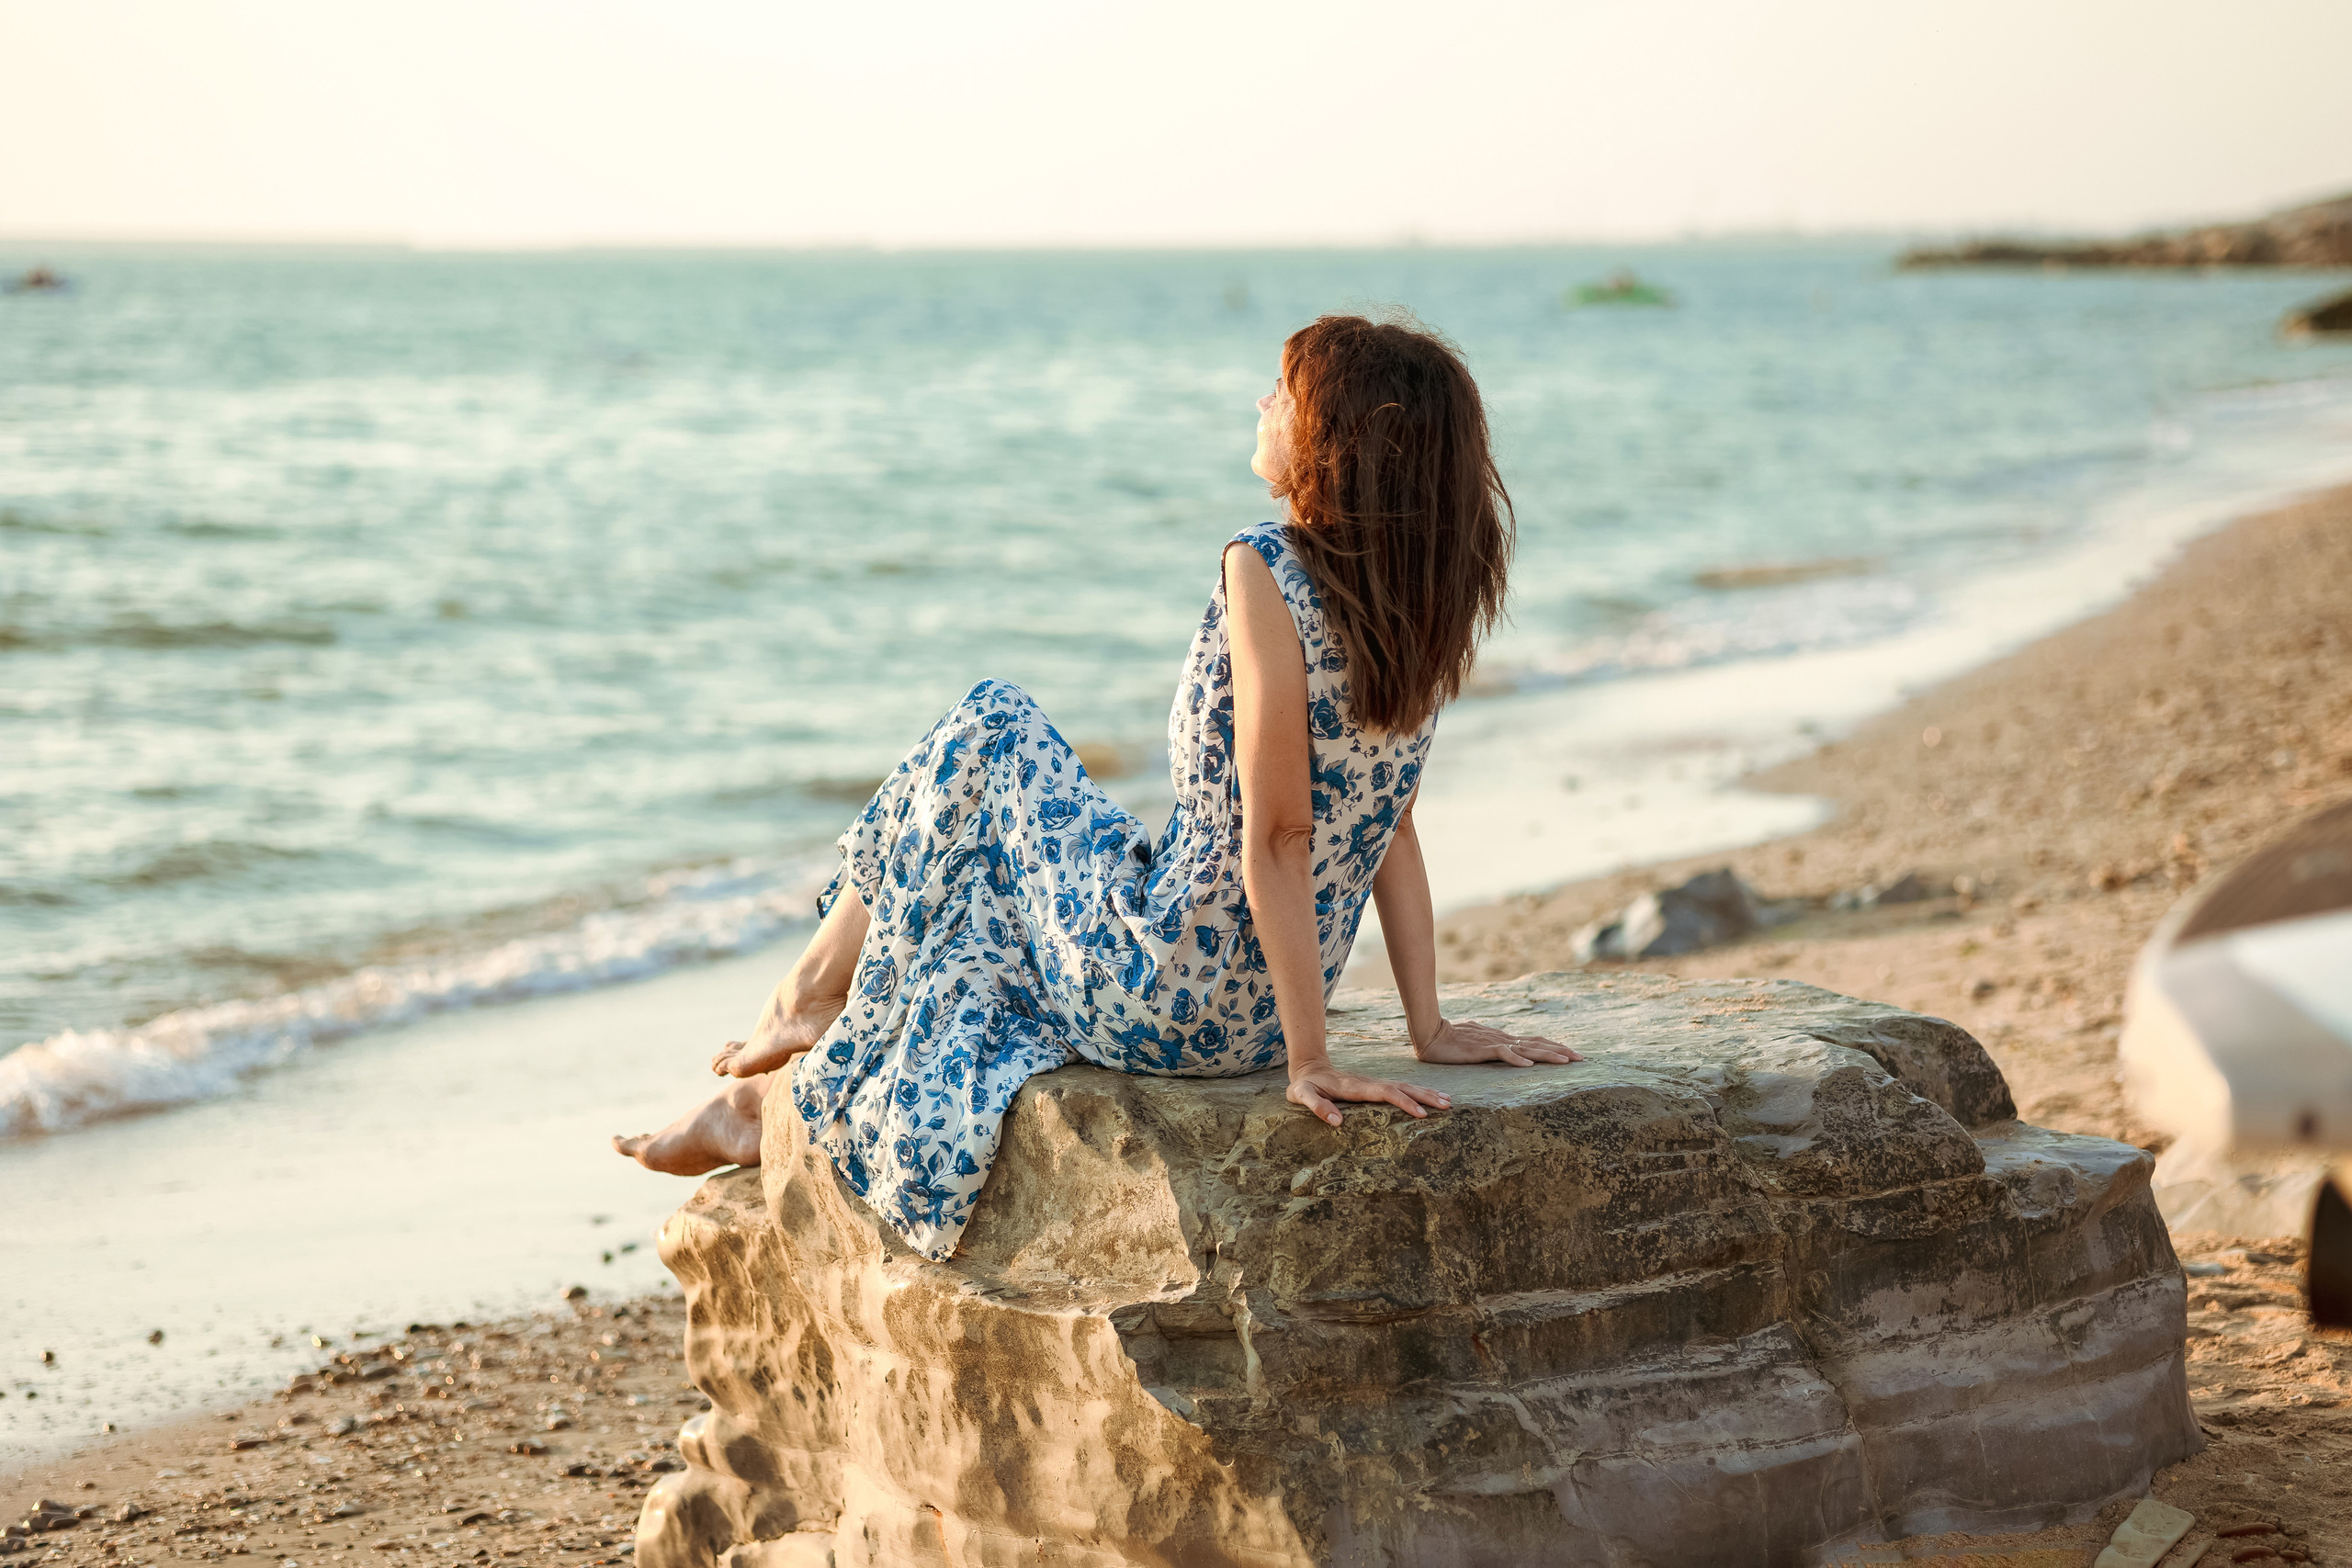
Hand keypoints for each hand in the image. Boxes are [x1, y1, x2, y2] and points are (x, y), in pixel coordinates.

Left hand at [1287, 1061, 1450, 1127]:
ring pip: (1404, 1086)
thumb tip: (1336, 1122)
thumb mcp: (1302, 1095)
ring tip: (1447, 1101)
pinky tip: (1431, 1097)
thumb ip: (1317, 1106)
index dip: (1403, 1102)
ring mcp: (1374, 1082)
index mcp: (1355, 1087)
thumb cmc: (1305, 1086)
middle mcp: (1369, 1082)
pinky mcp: (1376, 1086)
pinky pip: (1401, 1088)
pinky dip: (1418, 1092)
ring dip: (1426, 1093)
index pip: (1384, 1093)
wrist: (1309, 1069)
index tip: (1421, 1113)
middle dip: (1424, 1096)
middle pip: (1401, 1087)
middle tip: (1446, 1105)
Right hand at [1412, 1017, 1582, 1066]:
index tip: (1572, 1054)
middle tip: (1582, 1058)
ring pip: (1526, 1048)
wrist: (1432, 1034)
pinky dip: (1516, 1059)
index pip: (1535, 1042)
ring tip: (1565, 1061)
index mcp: (1504, 1039)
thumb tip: (1503, 1047)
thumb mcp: (1478, 1042)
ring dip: (1547, 1055)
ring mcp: (1494, 1043)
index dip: (1555, 1047)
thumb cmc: (1452, 1038)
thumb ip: (1492, 1045)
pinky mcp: (1482, 1049)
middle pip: (1538, 1044)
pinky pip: (1502, 1054)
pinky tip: (1528, 1065)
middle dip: (1561, 1051)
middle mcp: (1504, 1039)